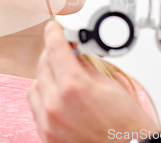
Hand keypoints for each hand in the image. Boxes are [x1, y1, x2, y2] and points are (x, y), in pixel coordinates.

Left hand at [28, 20, 158, 142]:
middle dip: (52, 54)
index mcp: (73, 87)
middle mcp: (55, 105)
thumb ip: (85, 65)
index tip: (53, 28)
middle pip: (43, 66)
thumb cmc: (125, 124)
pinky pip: (36, 108)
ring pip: (35, 86)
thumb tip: (73, 53)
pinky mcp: (46, 135)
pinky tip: (58, 95)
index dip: (54, 34)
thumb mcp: (108, 84)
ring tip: (61, 76)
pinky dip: (44, 97)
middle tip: (62, 50)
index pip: (55, 49)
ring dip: (45, 76)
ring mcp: (49, 123)